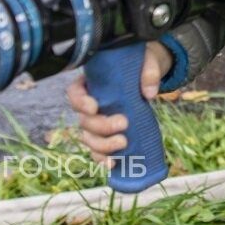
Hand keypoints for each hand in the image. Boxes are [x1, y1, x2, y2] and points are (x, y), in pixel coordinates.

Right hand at [67, 44, 174, 166]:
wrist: (147, 75)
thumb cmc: (142, 64)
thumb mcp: (148, 60)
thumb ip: (149, 72)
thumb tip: (149, 94)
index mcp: (91, 82)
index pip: (74, 93)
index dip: (80, 102)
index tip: (95, 107)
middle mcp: (89, 104)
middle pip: (84, 121)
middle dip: (102, 126)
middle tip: (124, 123)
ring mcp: (97, 122)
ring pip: (89, 139)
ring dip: (103, 145)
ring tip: (123, 143)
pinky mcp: (107, 135)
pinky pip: (97, 151)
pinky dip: (102, 159)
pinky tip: (113, 164)